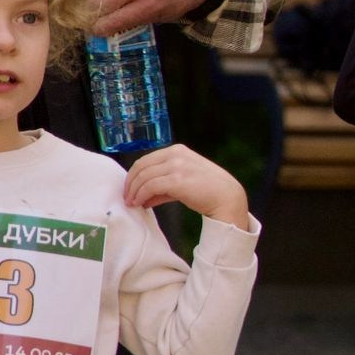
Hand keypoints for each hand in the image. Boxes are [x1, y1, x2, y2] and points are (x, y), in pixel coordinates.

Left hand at [124, 143, 250, 228]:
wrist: (228, 198)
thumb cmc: (208, 190)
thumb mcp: (185, 180)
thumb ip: (164, 185)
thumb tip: (143, 197)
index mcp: (178, 150)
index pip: (145, 160)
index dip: (133, 175)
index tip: (129, 189)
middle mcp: (176, 155)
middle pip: (141, 166)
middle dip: (130, 183)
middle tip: (127, 197)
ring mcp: (177, 166)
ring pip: (144, 177)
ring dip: (134, 191)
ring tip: (132, 203)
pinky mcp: (177, 180)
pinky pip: (150, 186)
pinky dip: (141, 196)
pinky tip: (140, 204)